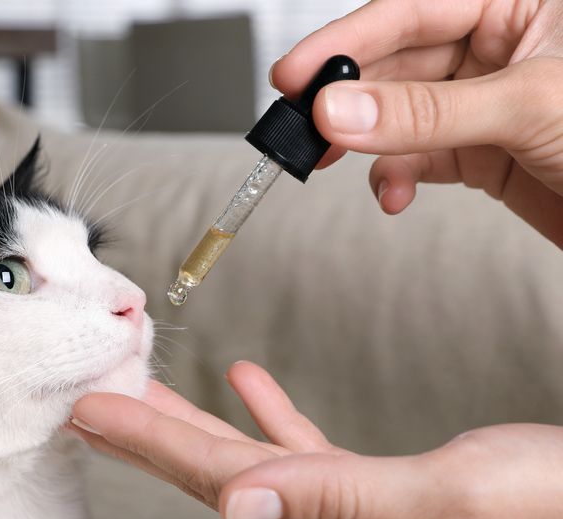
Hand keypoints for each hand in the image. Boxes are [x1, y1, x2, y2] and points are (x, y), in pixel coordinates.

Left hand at [70, 362, 562, 518]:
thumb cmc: (549, 513)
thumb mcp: (442, 496)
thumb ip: (334, 497)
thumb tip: (233, 507)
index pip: (214, 476)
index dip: (145, 441)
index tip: (85, 411)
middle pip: (215, 471)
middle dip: (147, 436)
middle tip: (90, 404)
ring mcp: (356, 513)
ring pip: (250, 459)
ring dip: (195, 424)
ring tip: (145, 395)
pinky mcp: (384, 490)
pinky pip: (305, 449)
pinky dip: (270, 415)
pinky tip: (248, 383)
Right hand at [271, 0, 562, 246]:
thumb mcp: (528, 106)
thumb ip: (426, 111)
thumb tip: (342, 111)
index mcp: (522, 2)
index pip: (414, 8)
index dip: (349, 39)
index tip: (296, 74)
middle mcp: (501, 46)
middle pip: (398, 61)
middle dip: (348, 97)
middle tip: (300, 123)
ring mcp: (487, 102)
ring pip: (400, 114)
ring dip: (367, 143)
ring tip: (332, 161)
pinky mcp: (482, 153)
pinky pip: (417, 157)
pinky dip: (394, 177)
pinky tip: (392, 191)